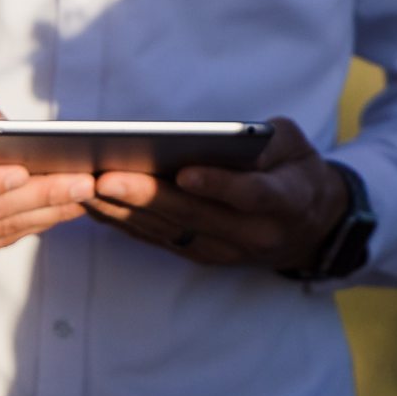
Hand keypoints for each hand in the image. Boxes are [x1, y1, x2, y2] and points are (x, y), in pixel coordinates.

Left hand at [87, 118, 346, 270]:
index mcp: (286, 202)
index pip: (251, 195)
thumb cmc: (296, 171)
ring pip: (170, 231)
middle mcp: (254, 234)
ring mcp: (225, 250)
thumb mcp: (296, 145)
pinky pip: (160, 240)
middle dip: (148, 196)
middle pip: (195, 216)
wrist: (309, 226)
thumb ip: (265, 141)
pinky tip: (96, 203)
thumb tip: (219, 139)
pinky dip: (126, 222)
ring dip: (125, 211)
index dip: (218, 185)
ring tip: (87, 186)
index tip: (185, 172)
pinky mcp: (202, 256)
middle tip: (107, 176)